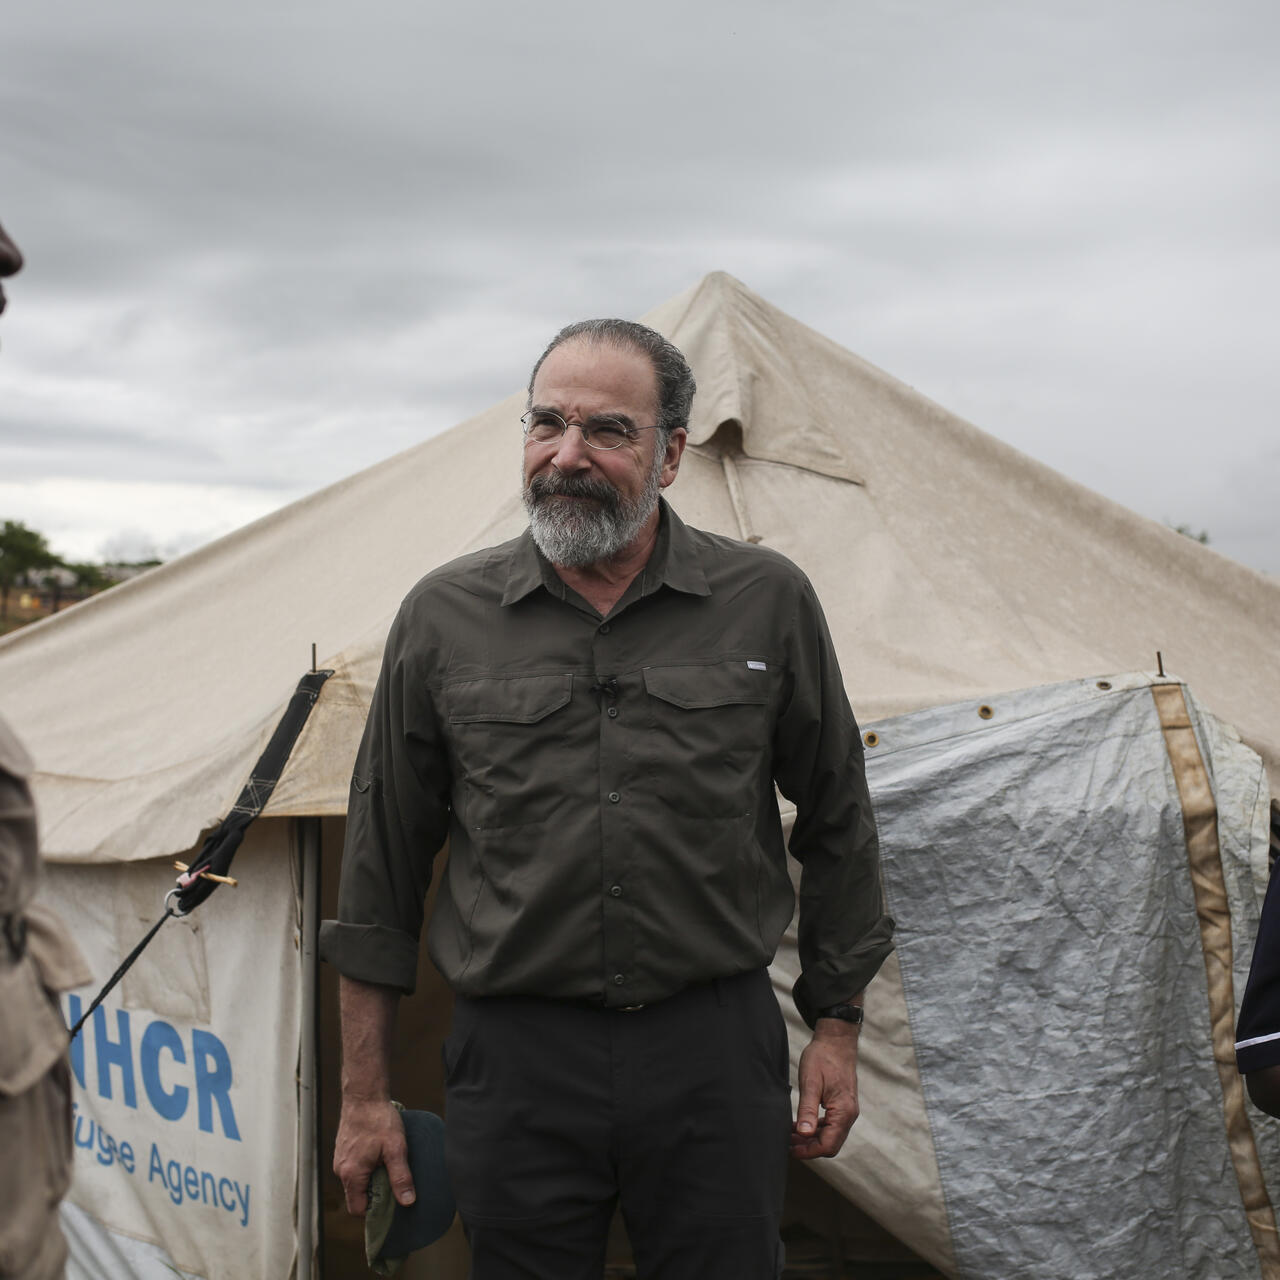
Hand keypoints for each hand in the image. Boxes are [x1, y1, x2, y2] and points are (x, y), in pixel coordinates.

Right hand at [333, 1097, 414, 1214]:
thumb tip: (407, 1202)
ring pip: (356, 1181)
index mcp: (351, 1174)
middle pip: (357, 1196)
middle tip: (394, 1181)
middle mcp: (341, 1170)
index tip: (391, 1203)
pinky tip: (380, 1154)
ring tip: (388, 1164)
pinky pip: (354, 1168)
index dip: (374, 1211)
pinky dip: (367, 1167)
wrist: (364, 1095)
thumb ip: (401, 1177)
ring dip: (372, 1178)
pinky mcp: (343, 1150)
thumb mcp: (396, 1148)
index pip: (358, 1210)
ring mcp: (340, 1159)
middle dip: (375, 1194)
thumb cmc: (379, 1119)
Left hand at [790, 1020, 859, 1159]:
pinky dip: (815, 1129)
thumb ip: (808, 1109)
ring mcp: (847, 1110)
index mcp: (844, 1111)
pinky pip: (830, 1126)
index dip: (809, 1152)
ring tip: (790, 1136)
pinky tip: (800, 1125)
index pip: (828, 1145)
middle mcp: (849, 1114)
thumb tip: (804, 1134)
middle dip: (809, 1148)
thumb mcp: (811, 1082)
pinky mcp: (842, 1106)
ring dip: (811, 1139)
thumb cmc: (823, 1057)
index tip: (791, 1150)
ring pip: (830, 1136)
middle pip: (830, 1144)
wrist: (836, 1041)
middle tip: (787, 1144)